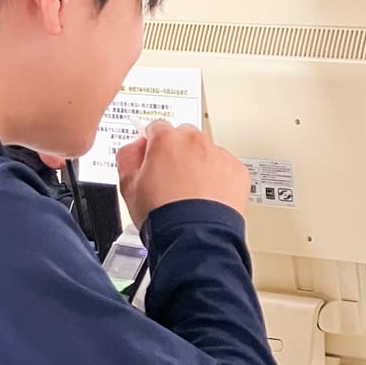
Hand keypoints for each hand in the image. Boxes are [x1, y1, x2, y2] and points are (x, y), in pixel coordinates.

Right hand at [115, 119, 248, 227]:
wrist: (194, 237)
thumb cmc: (163, 215)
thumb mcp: (128, 186)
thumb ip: (128, 157)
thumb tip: (135, 147)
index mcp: (167, 140)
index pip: (156, 128)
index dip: (152, 144)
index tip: (153, 155)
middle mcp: (195, 142)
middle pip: (184, 137)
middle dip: (177, 152)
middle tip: (172, 179)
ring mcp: (218, 155)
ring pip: (206, 152)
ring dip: (199, 165)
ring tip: (192, 194)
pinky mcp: (237, 171)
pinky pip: (225, 168)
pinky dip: (219, 179)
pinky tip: (208, 198)